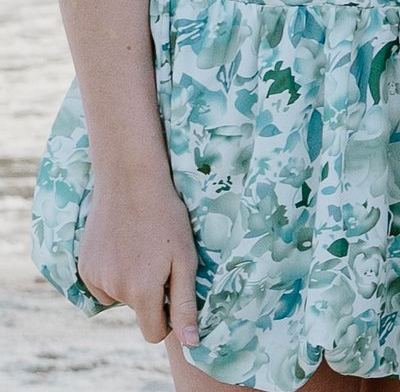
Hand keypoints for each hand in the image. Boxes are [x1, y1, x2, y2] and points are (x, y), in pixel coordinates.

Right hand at [76, 169, 198, 347]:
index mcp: (142, 291)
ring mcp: (93, 278)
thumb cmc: (167, 219)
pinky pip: (102, 283)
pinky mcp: (82, 266)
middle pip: (138, 310)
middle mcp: (113, 289)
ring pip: (119, 296)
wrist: (130, 183)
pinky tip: (123, 245)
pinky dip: (113, 272)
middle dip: (151, 293)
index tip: (175, 296)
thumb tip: (191, 342)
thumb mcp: (185, 260)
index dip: (168, 319)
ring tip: (142, 248)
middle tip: (160, 258)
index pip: (153, 332)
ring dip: (131, 282)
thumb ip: (184, 304)